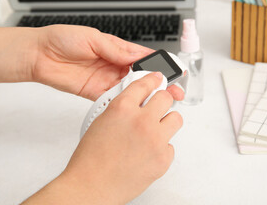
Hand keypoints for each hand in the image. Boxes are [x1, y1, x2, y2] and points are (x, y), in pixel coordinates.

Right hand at [22, 72, 182, 204]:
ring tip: (154, 130)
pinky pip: (171, 145)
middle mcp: (141, 121)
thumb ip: (122, 107)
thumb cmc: (90, 158)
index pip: (145, 83)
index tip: (157, 79)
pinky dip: (161, 147)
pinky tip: (147, 152)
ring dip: (166, 121)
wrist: (91, 186)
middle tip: (156, 106)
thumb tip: (137, 99)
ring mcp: (155, 140)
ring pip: (175, 118)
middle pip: (166, 98)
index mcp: (122, 108)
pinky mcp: (163, 159)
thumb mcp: (101, 121)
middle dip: (161, 100)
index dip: (152, 79)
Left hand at [34, 25, 183, 100]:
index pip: (142, 57)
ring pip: (129, 89)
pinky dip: (123, 103)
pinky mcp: (94, 93)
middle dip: (155, 82)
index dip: (156, 63)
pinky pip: (113, 100)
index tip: (170, 70)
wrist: (39, 55)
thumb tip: (137, 55)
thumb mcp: (92, 38)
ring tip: (155, 98)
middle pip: (139, 75)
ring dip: (142, 94)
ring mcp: (104, 80)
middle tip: (169, 89)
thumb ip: (116, 49)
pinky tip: (133, 105)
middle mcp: (112, 65)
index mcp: (115, 49)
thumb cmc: (62, 39)